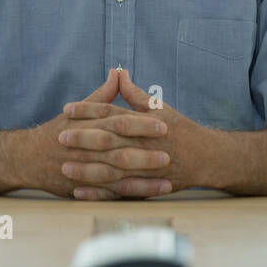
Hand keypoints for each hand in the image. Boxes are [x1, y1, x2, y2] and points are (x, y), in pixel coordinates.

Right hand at [22, 69, 171, 198]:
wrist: (27, 158)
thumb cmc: (58, 131)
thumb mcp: (79, 111)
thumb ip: (102, 94)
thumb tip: (118, 72)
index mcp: (88, 126)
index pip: (117, 122)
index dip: (141, 124)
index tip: (163, 124)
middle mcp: (85, 149)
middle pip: (118, 150)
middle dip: (144, 154)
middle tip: (169, 155)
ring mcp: (84, 171)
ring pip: (116, 176)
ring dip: (142, 179)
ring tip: (167, 180)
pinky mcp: (83, 189)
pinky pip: (109, 195)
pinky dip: (129, 196)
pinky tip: (149, 195)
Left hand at [60, 68, 218, 199]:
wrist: (206, 157)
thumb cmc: (180, 129)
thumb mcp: (159, 108)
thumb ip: (135, 94)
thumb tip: (118, 73)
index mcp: (144, 122)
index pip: (112, 114)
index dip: (89, 110)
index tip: (67, 109)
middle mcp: (143, 144)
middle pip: (109, 140)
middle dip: (83, 139)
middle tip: (60, 136)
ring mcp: (145, 167)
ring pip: (112, 169)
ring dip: (87, 169)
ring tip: (65, 168)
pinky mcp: (147, 186)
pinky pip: (120, 191)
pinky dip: (99, 193)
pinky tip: (81, 192)